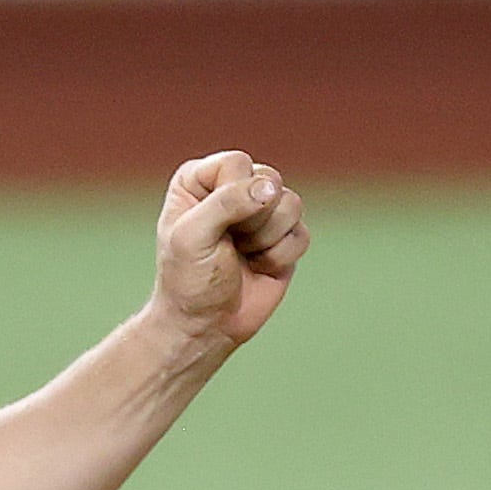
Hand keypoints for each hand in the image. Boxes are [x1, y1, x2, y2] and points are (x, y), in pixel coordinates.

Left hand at [151, 150, 307, 348]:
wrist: (205, 325)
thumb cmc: (188, 279)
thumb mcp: (191, 237)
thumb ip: (226, 203)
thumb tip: (270, 188)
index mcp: (200, 179)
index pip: (237, 164)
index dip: (233, 195)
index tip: (212, 226)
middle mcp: (232, 188)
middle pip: (269, 179)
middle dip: (253, 220)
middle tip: (228, 244)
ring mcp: (261, 212)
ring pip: (292, 204)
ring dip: (266, 240)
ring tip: (242, 255)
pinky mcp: (285, 237)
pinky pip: (301, 234)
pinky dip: (279, 257)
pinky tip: (258, 267)